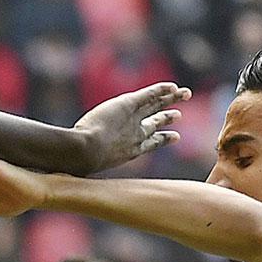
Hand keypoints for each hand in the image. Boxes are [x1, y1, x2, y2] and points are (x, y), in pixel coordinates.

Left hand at [75, 81, 189, 170]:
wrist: (84, 153)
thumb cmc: (82, 162)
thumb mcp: (90, 166)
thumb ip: (89, 166)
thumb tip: (75, 175)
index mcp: (129, 151)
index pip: (150, 142)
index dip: (162, 139)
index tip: (175, 137)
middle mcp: (136, 135)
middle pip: (156, 123)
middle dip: (168, 118)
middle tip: (179, 115)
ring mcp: (134, 121)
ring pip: (157, 106)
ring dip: (172, 99)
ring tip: (185, 94)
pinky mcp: (128, 105)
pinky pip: (149, 95)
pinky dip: (161, 90)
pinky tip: (172, 86)